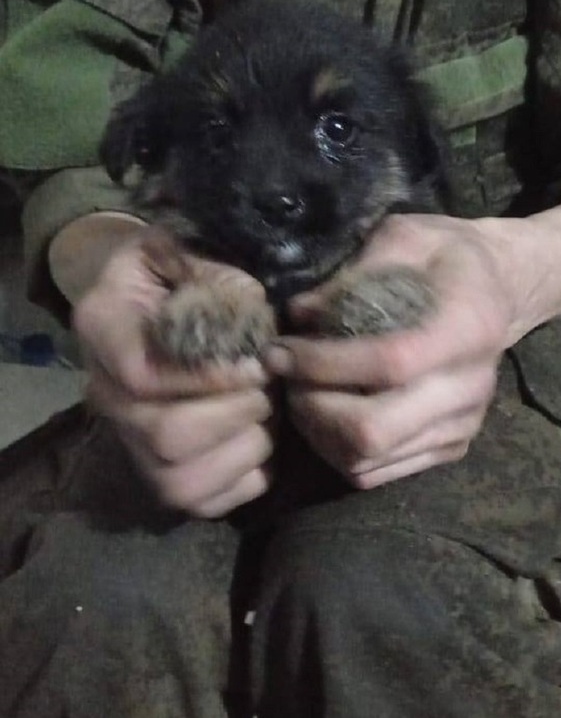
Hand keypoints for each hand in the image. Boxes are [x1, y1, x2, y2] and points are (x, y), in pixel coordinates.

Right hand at [74, 230, 275, 516]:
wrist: (154, 303)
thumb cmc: (177, 271)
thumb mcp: (183, 247)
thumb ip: (210, 271)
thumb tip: (249, 313)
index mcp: (101, 326)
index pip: (142, 375)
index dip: (208, 377)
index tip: (257, 361)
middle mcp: (102, 394)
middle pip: (166, 435)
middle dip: (237, 410)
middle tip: (269, 383)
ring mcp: (128, 443)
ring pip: (184, 478)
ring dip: (248, 443)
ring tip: (268, 409)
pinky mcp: (161, 478)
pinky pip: (206, 502)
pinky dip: (248, 476)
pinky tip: (260, 437)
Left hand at [263, 214, 508, 488]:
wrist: (502, 288)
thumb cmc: (448, 256)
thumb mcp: (405, 237)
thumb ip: (354, 275)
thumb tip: (299, 314)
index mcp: (467, 328)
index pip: (389, 363)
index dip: (324, 363)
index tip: (281, 350)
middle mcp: (470, 387)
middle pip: (374, 430)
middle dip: (312, 407)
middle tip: (287, 376)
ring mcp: (462, 426)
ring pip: (368, 459)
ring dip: (316, 431)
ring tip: (301, 392)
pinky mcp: (449, 448)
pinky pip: (377, 473)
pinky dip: (335, 450)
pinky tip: (325, 412)